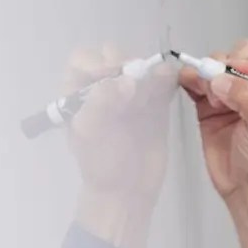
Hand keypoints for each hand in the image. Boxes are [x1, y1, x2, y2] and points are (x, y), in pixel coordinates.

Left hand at [64, 43, 177, 247]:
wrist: (128, 191)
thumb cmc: (100, 164)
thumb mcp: (89, 135)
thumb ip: (100, 103)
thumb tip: (124, 81)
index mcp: (78, 90)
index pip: (84, 60)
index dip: (97, 62)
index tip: (112, 76)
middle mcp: (104, 85)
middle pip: (115, 56)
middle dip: (126, 68)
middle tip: (134, 92)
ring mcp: (132, 92)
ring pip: (141, 65)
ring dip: (147, 76)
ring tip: (146, 102)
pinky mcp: (156, 101)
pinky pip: (163, 80)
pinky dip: (168, 79)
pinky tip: (167, 91)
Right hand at [180, 38, 247, 199]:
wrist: (246, 188)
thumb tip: (221, 79)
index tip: (240, 72)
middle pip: (240, 54)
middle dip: (228, 64)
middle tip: (223, 88)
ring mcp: (231, 92)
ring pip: (217, 64)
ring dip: (210, 73)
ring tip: (213, 98)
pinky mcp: (209, 102)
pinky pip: (197, 80)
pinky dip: (190, 78)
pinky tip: (190, 84)